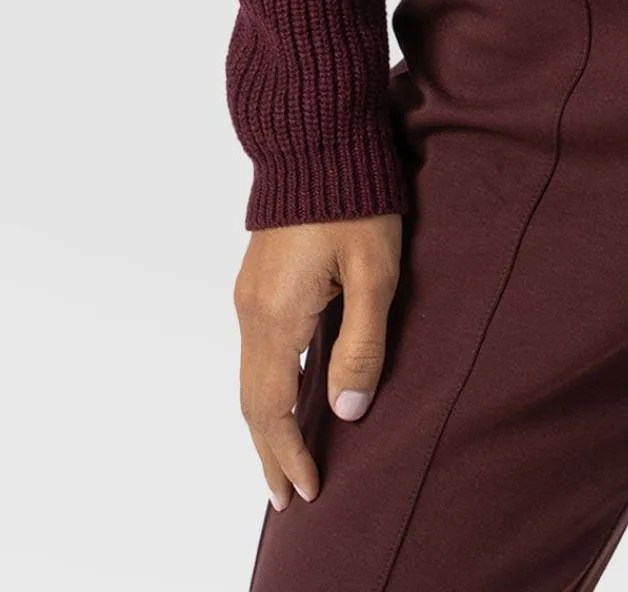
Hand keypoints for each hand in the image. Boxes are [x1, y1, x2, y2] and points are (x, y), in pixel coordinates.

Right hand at [234, 215, 403, 509]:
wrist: (315, 136)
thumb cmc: (354, 199)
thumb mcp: (373, 272)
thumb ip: (362, 345)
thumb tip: (346, 414)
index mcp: (278, 317)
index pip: (274, 409)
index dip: (290, 455)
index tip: (307, 492)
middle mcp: (253, 311)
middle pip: (253, 401)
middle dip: (271, 452)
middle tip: (289, 496)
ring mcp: (250, 293)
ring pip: (250, 377)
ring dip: (267, 422)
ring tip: (286, 457)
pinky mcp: (258, 278)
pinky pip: (254, 350)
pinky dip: (266, 387)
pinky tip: (286, 393)